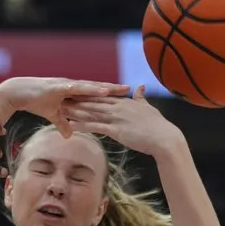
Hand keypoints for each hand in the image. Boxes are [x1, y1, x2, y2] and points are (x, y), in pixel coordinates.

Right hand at [0, 77, 130, 136]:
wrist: (18, 93)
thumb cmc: (34, 101)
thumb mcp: (52, 115)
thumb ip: (62, 124)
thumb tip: (70, 134)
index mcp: (72, 91)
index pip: (94, 92)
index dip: (109, 94)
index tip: (123, 96)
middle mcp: (72, 85)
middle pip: (96, 87)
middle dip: (112, 89)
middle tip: (130, 89)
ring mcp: (66, 84)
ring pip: (89, 87)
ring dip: (104, 88)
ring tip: (119, 90)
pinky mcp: (59, 86)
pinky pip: (77, 89)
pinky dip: (89, 90)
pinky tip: (100, 91)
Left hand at [62, 85, 183, 155]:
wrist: (164, 138)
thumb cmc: (158, 126)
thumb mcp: (148, 108)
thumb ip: (141, 97)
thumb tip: (140, 86)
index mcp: (124, 102)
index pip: (102, 96)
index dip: (88, 94)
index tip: (75, 92)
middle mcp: (118, 107)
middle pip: (93, 102)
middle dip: (76, 100)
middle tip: (61, 98)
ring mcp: (116, 118)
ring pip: (91, 112)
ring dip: (75, 111)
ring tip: (60, 109)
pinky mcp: (115, 130)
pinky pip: (95, 127)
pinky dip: (82, 126)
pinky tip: (70, 126)